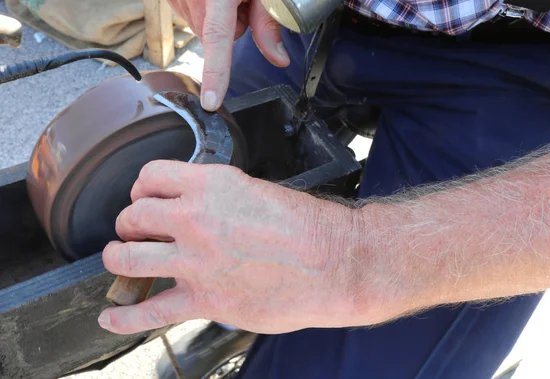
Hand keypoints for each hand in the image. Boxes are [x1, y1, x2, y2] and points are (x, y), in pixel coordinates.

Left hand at [98, 160, 361, 334]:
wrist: (336, 262)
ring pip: (126, 257)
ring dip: (119, 258)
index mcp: (211, 185)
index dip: (143, 189)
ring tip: (124, 261)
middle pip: (132, 215)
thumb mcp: (258, 192)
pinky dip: (124, 317)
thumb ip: (220, 199)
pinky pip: (149, 311)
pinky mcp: (204, 299)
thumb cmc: (308, 226)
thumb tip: (200, 210)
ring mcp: (195, 260)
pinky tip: (110, 317)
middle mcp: (195, 218)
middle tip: (139, 232)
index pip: (150, 176)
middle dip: (131, 223)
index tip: (147, 199)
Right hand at [168, 0, 289, 110]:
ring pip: (203, 27)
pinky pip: (191, 15)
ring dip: (217, 16)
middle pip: (216, 37)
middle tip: (243, 0)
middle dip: (233, 26)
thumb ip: (268, 23)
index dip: (217, 73)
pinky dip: (203, 8)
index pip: (219, 40)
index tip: (211, 101)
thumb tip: (277, 59)